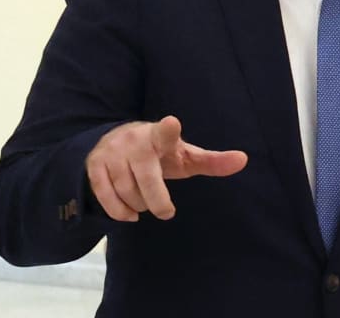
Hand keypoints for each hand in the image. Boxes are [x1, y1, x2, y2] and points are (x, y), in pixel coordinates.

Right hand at [85, 115, 247, 221]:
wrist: (115, 141)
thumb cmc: (160, 152)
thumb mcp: (186, 155)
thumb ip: (212, 161)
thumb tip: (244, 160)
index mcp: (160, 135)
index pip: (165, 132)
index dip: (168, 130)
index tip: (172, 124)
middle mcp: (134, 142)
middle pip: (147, 180)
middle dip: (158, 201)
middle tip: (167, 211)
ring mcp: (112, 154)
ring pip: (127, 191)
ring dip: (140, 205)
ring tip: (147, 204)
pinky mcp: (95, 166)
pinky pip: (105, 196)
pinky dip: (119, 211)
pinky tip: (130, 214)